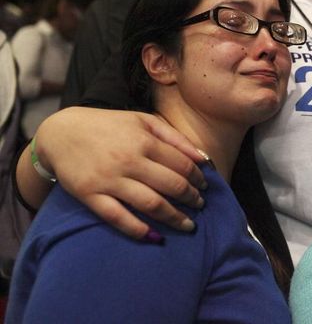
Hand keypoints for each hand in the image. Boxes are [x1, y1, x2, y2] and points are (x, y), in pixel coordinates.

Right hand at [33, 107, 206, 238]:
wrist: (61, 132)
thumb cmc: (109, 126)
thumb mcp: (143, 121)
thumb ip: (174, 137)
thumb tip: (203, 158)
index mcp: (144, 141)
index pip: (182, 165)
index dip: (198, 178)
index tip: (205, 187)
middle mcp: (129, 160)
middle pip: (171, 185)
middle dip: (191, 199)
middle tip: (200, 206)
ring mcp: (109, 179)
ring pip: (150, 204)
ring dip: (174, 217)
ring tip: (188, 225)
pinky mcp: (90, 195)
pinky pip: (117, 217)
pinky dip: (138, 229)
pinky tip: (155, 236)